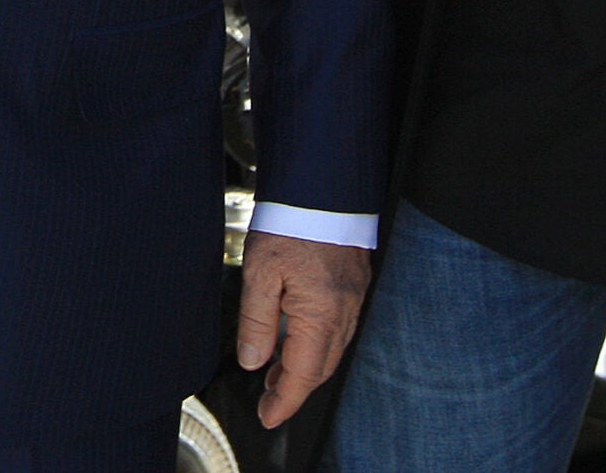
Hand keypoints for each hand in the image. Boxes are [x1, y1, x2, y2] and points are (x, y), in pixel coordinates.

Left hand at [234, 231, 369, 428]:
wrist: (322, 188)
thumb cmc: (291, 224)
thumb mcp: (260, 273)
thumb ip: (256, 322)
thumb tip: (251, 362)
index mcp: (321, 315)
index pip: (304, 374)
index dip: (285, 401)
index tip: (268, 418)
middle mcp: (344, 313)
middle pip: (321, 367)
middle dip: (295, 389)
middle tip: (268, 402)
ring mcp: (353, 298)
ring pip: (331, 349)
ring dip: (306, 367)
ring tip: (276, 375)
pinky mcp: (354, 284)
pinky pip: (338, 327)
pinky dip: (318, 343)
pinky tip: (297, 339)